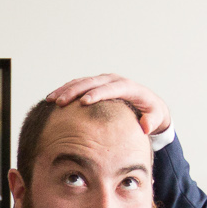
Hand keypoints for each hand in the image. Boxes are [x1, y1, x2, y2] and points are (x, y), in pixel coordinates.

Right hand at [44, 74, 170, 137]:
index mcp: (128, 87)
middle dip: (75, 91)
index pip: (111, 88)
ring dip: (65, 90)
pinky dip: (65, 90)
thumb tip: (145, 127)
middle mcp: (114, 80)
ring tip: (50, 100)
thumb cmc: (151, 113)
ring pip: (81, 82)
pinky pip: (78, 85)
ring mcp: (103, 81)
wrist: (148, 104)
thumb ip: (152, 121)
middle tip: (60, 102)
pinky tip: (52, 99)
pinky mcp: (96, 85)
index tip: (84, 102)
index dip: (97, 94)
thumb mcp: (156, 117)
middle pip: (91, 82)